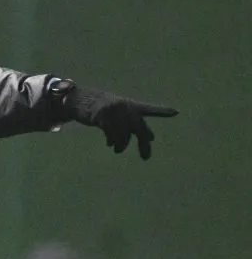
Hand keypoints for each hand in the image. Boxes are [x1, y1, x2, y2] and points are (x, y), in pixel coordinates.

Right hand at [62, 85, 177, 159]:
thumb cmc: (105, 110)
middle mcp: (125, 107)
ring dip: (122, 145)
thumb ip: (136, 124)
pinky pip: (111, 133)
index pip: (149, 109)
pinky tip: (110, 144)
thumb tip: (152, 138)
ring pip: (124, 134)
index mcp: (132, 106)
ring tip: (118, 150)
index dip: (162, 111)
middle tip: (145, 158)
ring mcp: (113, 111)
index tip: (176, 113)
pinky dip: (112, 141)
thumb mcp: (122, 115)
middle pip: (139, 129)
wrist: (82, 100)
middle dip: (144, 145)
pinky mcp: (102, 115)